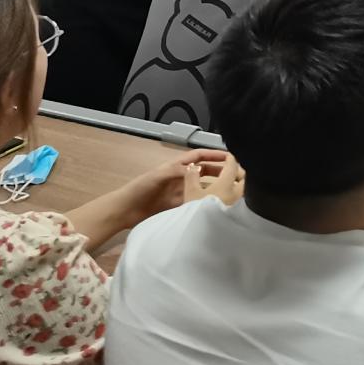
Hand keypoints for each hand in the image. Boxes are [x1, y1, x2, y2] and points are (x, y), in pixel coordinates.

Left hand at [116, 149, 231, 225]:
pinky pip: (195, 203)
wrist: (125, 210)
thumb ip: (179, 171)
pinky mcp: (178, 207)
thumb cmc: (141, 188)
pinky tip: (216, 207)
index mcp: (177, 166)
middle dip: (220, 171)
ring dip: (214, 188)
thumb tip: (201, 169)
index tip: (231, 156)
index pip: (199, 156)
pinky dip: (205, 203)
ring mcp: (180, 193)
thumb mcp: (159, 175)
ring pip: (202, 188)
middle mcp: (182, 178)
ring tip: (232, 192)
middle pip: (205, 172)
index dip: (214, 154)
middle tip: (237, 176)